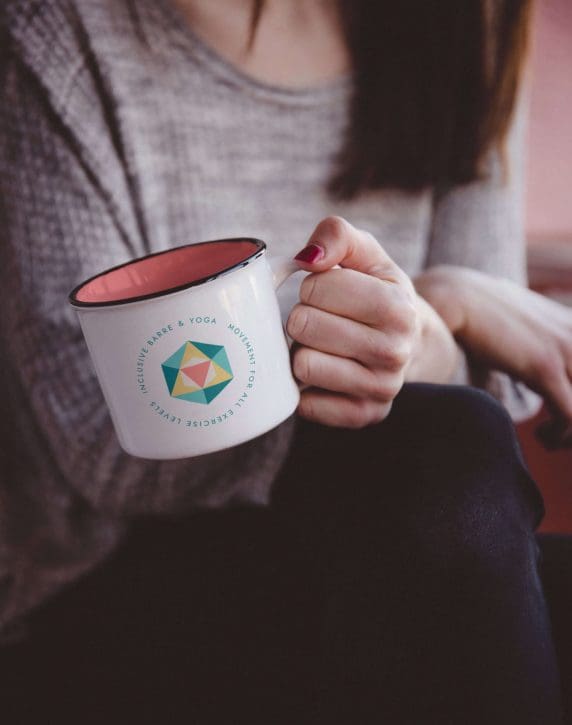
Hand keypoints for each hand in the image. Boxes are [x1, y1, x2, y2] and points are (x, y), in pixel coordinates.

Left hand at [287, 217, 458, 427]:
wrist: (410, 340)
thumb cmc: (376, 291)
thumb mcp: (366, 254)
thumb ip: (337, 235)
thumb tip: (308, 257)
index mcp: (398, 307)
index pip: (317, 286)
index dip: (312, 284)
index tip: (328, 290)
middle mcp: (395, 352)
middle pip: (303, 325)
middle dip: (303, 316)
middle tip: (322, 319)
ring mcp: (381, 389)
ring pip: (302, 365)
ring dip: (301, 351)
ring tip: (323, 345)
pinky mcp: (363, 415)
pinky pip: (307, 405)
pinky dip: (305, 388)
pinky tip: (324, 373)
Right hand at [417, 265, 571, 438]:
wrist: (459, 299)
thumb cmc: (483, 316)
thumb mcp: (525, 327)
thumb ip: (539, 343)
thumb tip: (527, 365)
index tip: (560, 417)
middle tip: (558, 433)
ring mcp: (567, 350)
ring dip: (570, 435)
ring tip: (549, 440)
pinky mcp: (545, 367)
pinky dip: (560, 436)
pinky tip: (541, 437)